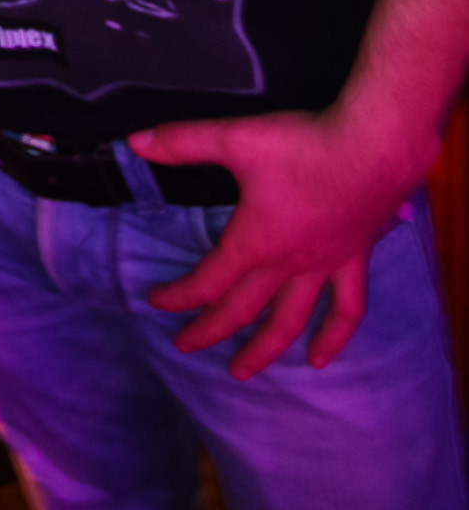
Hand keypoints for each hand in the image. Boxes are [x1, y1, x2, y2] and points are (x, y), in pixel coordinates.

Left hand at [129, 107, 438, 378]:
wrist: (374, 147)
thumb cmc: (304, 144)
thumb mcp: (235, 138)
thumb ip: (184, 142)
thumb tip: (135, 142)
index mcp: (255, 241)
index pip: (207, 281)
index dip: (178, 295)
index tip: (156, 302)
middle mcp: (288, 264)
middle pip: (242, 310)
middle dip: (209, 330)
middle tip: (184, 346)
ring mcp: (324, 266)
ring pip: (290, 321)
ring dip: (264, 349)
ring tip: (242, 371)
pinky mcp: (354, 259)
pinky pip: (346, 309)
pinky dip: (333, 337)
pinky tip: (321, 359)